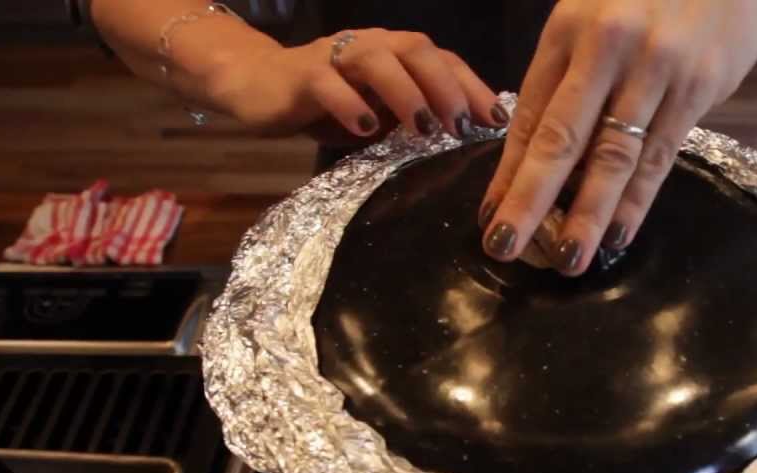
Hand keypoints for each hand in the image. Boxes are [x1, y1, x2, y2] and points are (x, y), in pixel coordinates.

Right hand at [216, 29, 506, 142]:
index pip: (444, 60)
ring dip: (406, 92)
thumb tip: (462, 144)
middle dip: (445, 86)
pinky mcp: (303, 75)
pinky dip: (350, 103)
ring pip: (376, 59)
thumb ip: (412, 119)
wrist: (259, 85)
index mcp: (395, 53)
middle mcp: (371, 45)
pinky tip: (366, 129)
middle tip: (462, 125)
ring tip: (424, 128)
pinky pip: (329, 83)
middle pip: (416, 50)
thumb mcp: (379, 113)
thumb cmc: (328, 103)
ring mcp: (336, 57)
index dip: (473, 87)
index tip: (498, 122)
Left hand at [479, 0, 756, 274]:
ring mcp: (654, 67)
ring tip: (569, 259)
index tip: (490, 215)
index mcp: (568, 30)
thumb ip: (574, 74)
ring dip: (587, 214)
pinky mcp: (697, 86)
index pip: (530, 113)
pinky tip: (618, 234)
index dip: (508, 171)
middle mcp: (606, 46)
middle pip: (560, 138)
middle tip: (504, 246)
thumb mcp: (598, 16)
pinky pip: (660, 155)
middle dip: (529, 200)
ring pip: (612, 155)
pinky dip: (637, 200)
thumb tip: (545, 150)